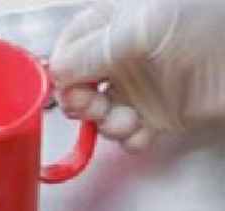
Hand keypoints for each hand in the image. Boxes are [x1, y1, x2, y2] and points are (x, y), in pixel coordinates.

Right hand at [51, 0, 224, 152]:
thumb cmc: (207, 17)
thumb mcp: (142, 27)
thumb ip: (93, 52)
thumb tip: (56, 73)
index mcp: (114, 24)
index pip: (69, 48)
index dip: (62, 71)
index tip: (66, 88)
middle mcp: (122, 56)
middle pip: (79, 86)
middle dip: (81, 103)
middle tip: (92, 109)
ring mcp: (140, 86)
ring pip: (101, 115)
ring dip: (106, 125)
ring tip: (126, 123)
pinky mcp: (159, 113)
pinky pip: (130, 134)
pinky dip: (131, 140)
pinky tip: (142, 135)